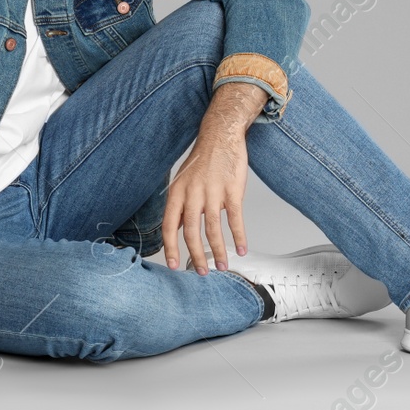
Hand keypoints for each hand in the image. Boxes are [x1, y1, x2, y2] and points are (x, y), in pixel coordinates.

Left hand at [163, 134, 249, 273]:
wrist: (221, 137)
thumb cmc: (203, 161)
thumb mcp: (183, 181)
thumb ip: (182, 205)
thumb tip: (181, 228)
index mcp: (177, 193)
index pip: (169, 226)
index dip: (170, 248)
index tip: (174, 265)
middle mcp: (192, 194)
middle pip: (191, 232)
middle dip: (196, 256)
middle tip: (202, 272)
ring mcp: (212, 192)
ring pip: (213, 229)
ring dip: (218, 251)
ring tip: (222, 266)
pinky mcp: (232, 191)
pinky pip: (235, 219)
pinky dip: (238, 236)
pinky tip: (240, 249)